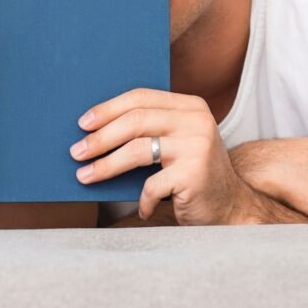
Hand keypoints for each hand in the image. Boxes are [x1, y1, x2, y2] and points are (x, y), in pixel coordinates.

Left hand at [70, 88, 253, 225]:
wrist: (231, 207)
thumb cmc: (191, 174)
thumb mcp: (175, 143)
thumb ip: (149, 130)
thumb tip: (93, 130)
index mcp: (190, 106)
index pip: (141, 98)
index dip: (108, 109)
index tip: (82, 123)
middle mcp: (197, 121)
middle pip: (135, 121)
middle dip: (100, 138)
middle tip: (76, 152)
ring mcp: (197, 147)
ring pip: (138, 150)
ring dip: (106, 165)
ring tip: (85, 176)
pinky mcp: (195, 175)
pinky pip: (152, 185)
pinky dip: (142, 200)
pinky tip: (142, 209)